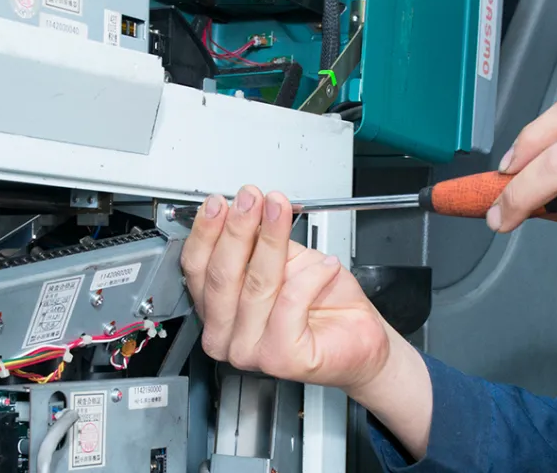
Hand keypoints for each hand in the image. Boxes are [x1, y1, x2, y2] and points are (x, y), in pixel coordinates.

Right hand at [179, 186, 391, 392]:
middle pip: (222, 275)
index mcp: (217, 311)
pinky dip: (311, 276)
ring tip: (283, 212)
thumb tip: (241, 208)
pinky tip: (326, 264)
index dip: (208, 232)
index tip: (221, 202)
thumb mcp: (285, 260)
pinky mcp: (281, 357)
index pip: (197, 269)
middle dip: (238, 229)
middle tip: (251, 198)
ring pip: (257, 284)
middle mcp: (225, 335)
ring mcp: (250, 351)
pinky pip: (291, 302)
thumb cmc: (323, 301)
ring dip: (273, 240)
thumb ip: (257, 243)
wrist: (360, 335)